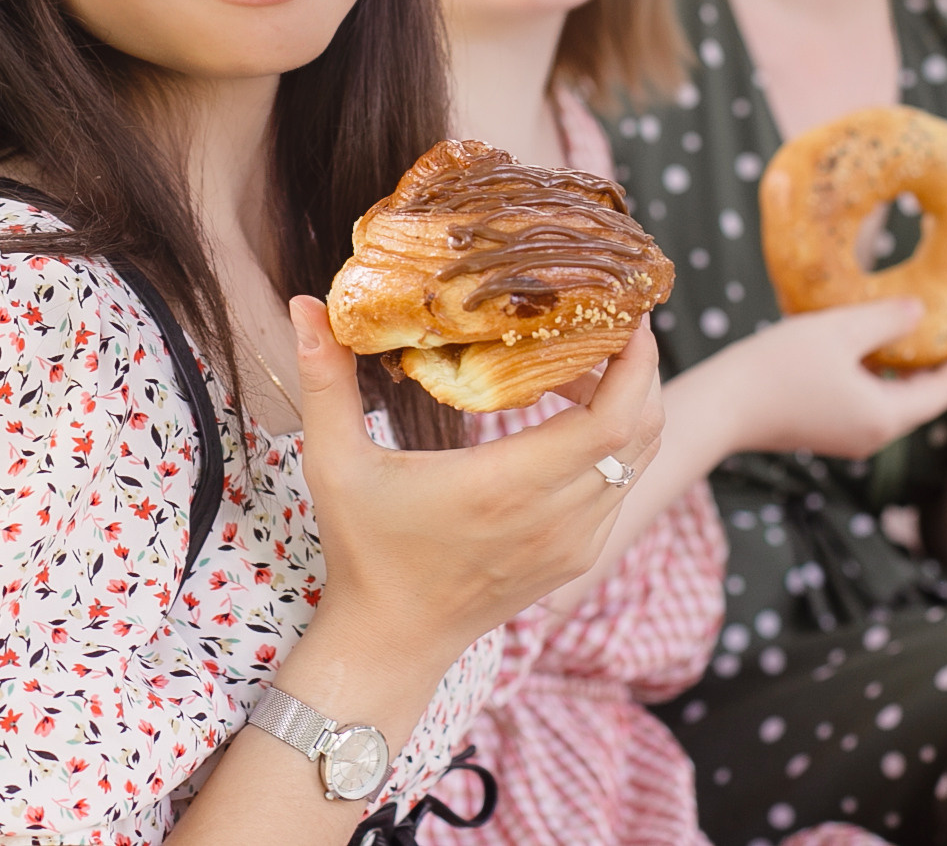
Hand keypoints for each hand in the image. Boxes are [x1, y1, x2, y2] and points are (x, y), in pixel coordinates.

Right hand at [288, 296, 662, 664]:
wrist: (392, 642)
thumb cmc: (364, 550)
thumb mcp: (334, 463)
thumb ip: (324, 381)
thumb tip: (303, 305)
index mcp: (505, 487)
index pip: (611, 420)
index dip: (635, 363)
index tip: (627, 312)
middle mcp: (555, 517)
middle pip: (643, 429)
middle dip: (639, 369)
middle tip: (604, 321)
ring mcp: (575, 542)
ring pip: (640, 458)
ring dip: (628, 404)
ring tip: (582, 361)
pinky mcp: (579, 556)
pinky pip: (622, 486)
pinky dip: (616, 444)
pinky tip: (569, 416)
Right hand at [696, 297, 946, 461]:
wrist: (721, 405)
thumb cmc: (779, 367)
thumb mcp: (840, 331)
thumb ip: (887, 319)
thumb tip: (922, 312)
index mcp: (885, 417)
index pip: (943, 393)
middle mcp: (872, 435)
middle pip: (921, 401)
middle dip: (940, 368)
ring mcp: (847, 437)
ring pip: (894, 402)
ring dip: (908, 372)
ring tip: (917, 336)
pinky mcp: (825, 430)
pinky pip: (869, 403)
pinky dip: (880, 378)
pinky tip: (871, 350)